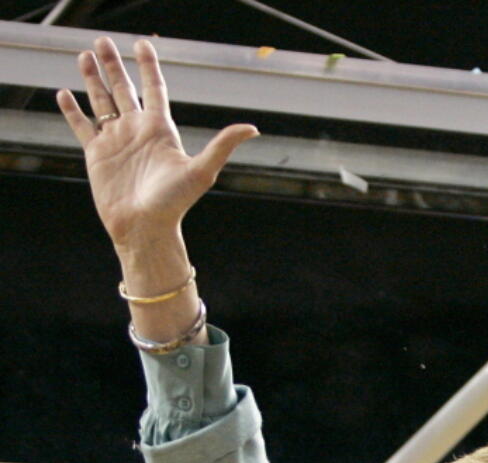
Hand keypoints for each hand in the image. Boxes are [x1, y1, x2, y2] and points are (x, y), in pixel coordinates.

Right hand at [57, 37, 256, 253]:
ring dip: (93, 79)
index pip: (154, 89)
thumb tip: (253, 128)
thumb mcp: (201, 170)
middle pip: (124, 88)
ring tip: (84, 55)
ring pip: (101, 101)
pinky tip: (64, 93)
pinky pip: (82, 126)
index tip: (143, 44)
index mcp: (160, 130)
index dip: (148, 66)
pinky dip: (72, 110)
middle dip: (114, 65)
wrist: (145, 228)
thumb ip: (223, 145)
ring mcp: (116, 141)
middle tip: (102, 40)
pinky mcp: (96, 154)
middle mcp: (137, 131)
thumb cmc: (175, 203)